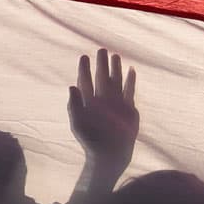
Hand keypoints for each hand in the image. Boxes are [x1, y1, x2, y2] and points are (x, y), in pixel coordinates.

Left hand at [67, 48, 139, 174]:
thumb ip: (73, 105)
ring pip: (116, 82)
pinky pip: (130, 91)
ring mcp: (116, 103)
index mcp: (88, 102)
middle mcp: (102, 100)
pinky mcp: (128, 109)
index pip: (85, 82)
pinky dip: (131, 81)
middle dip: (101, 65)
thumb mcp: (78, 123)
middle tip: (101, 50)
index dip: (84, 70)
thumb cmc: (90, 140)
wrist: (109, 154)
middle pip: (101, 78)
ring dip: (116, 69)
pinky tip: (131, 70)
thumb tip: (71, 86)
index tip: (83, 57)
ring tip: (115, 55)